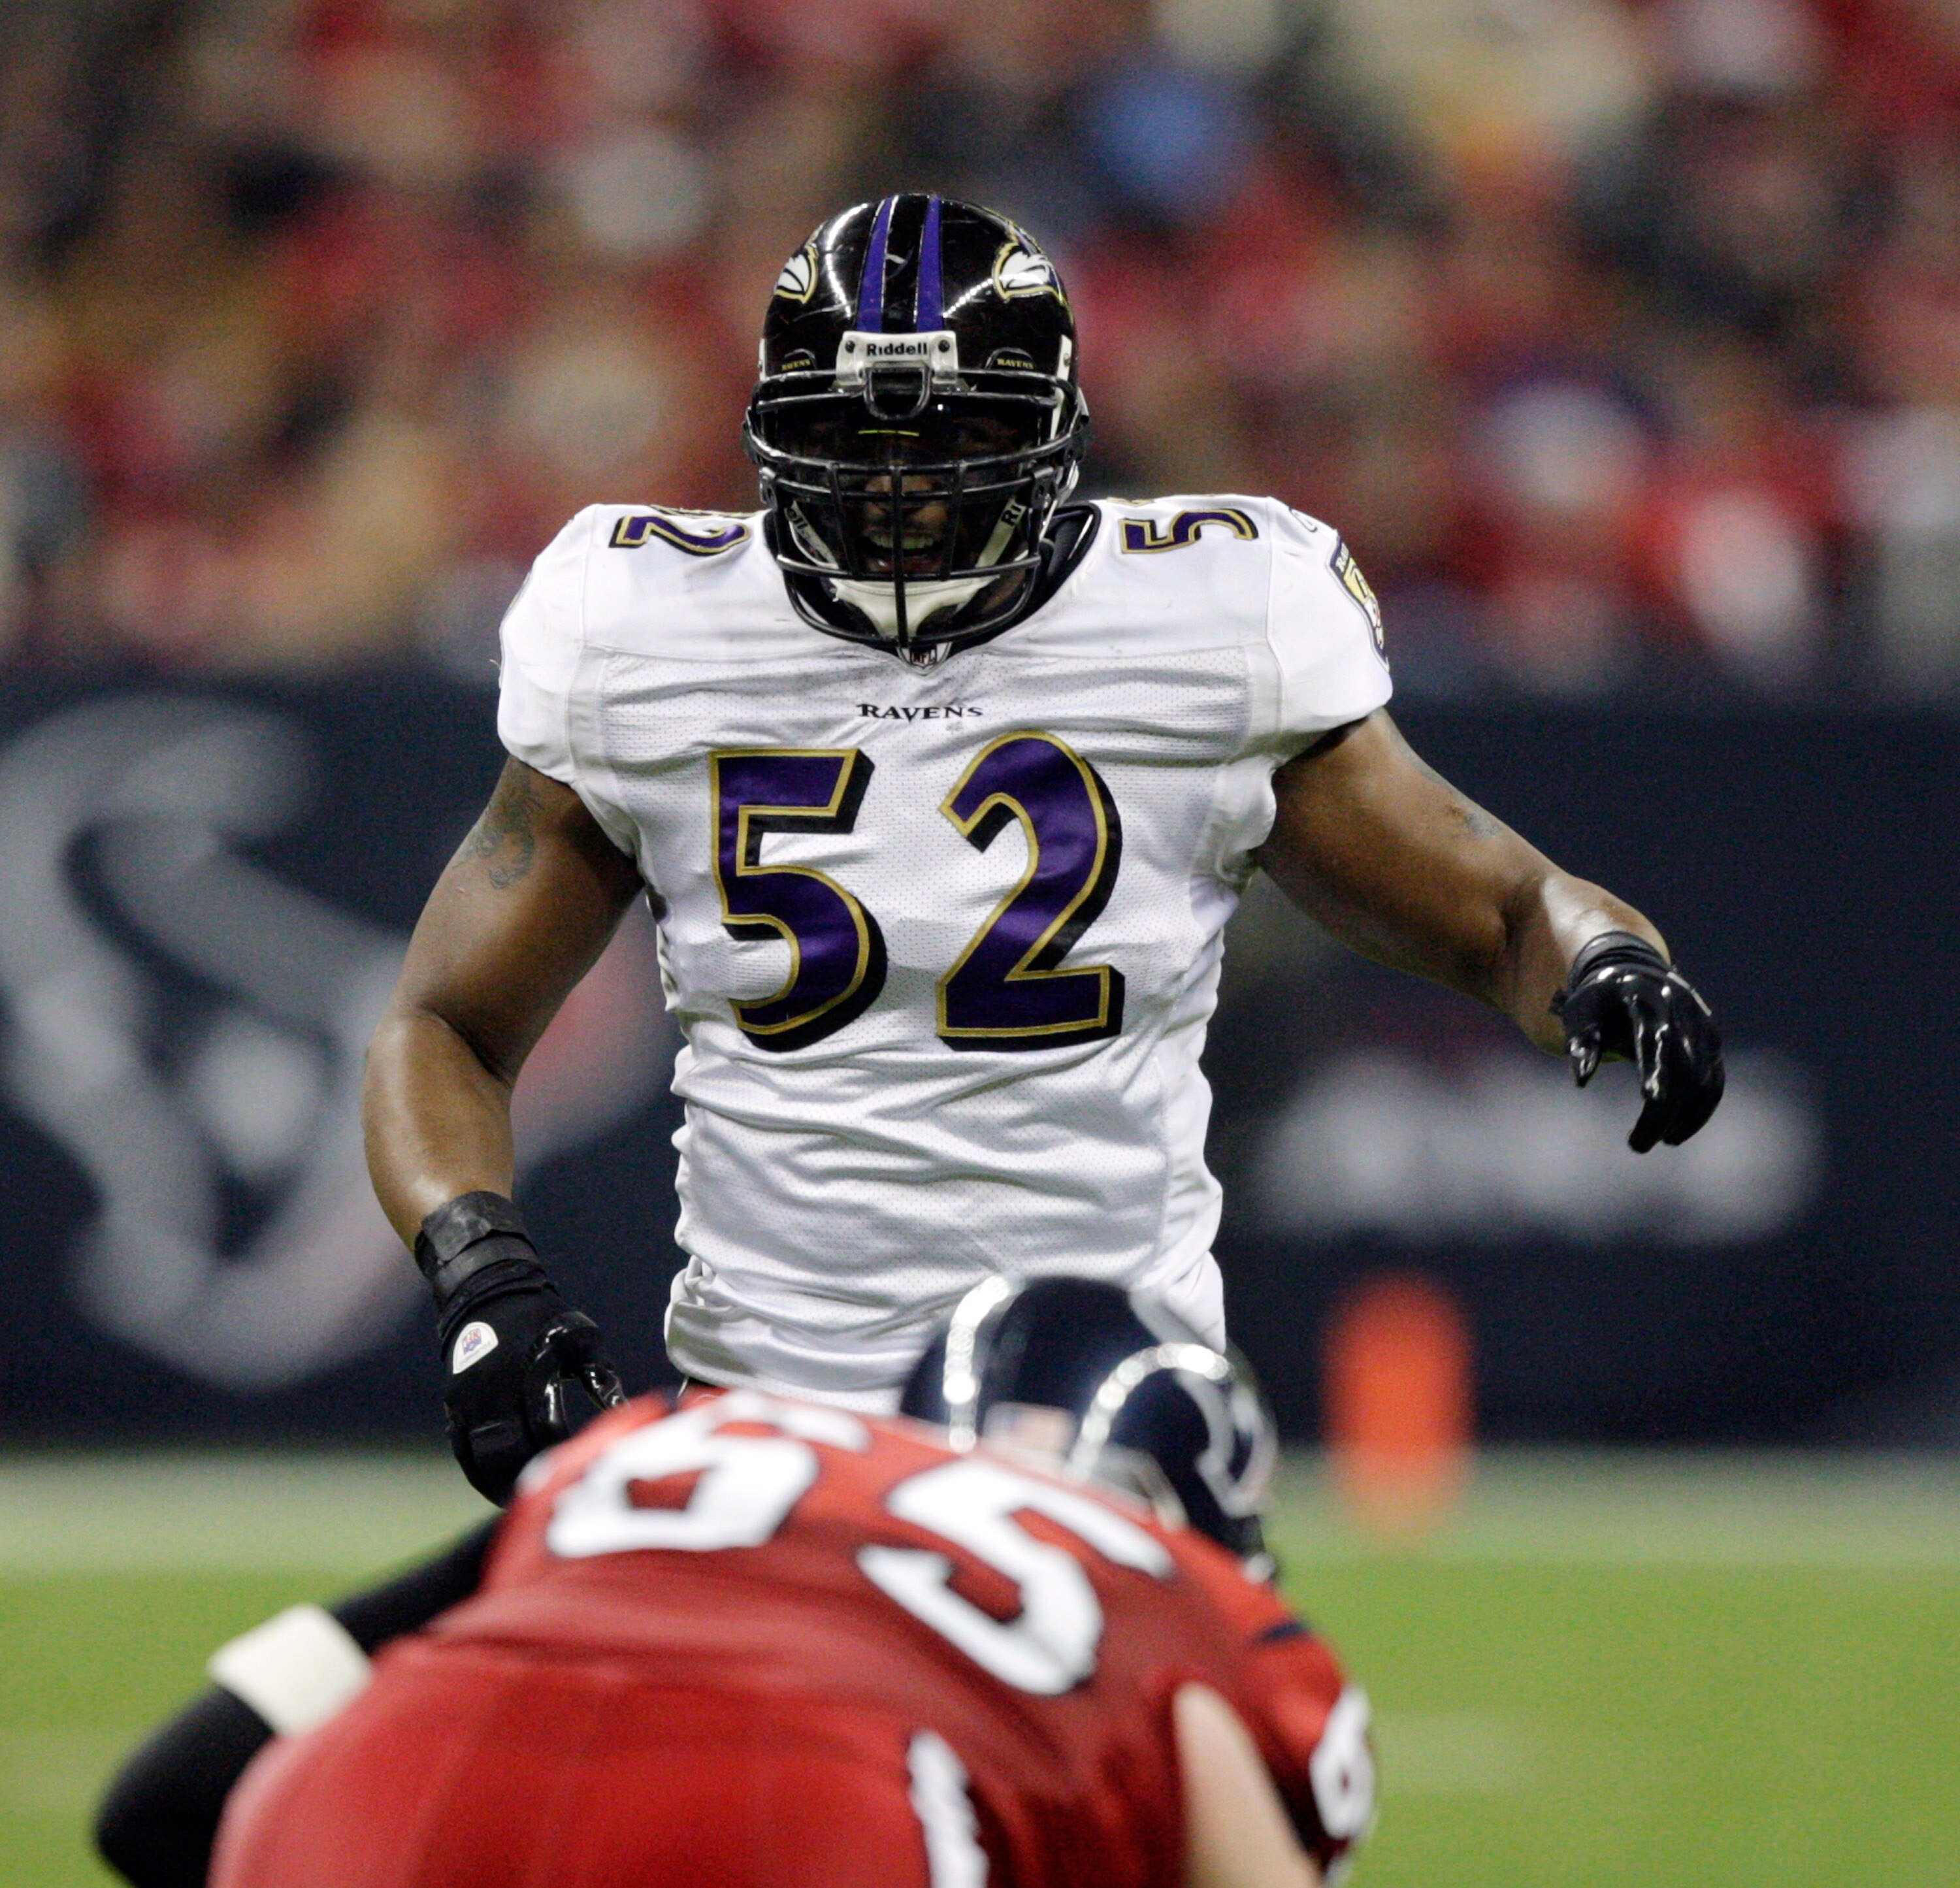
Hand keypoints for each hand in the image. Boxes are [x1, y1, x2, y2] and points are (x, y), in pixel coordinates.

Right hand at [415, 1191, 625, 1504]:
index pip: (544, 1429)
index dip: (561, 1455)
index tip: (580, 1473)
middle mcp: (492, 1391)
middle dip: (527, 1479)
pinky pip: (463, 1450)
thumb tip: (625, 1412)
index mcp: (528, 1373)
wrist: (488, 1292)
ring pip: (479, 1458)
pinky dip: (479, 1473)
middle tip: (551, 1502)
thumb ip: (603, 1376)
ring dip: (500, 1484)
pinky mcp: (454, 1406)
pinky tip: (498, 1489)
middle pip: (506, 1451)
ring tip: (523, 1505)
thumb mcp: (581, 1338)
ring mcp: (468, 1401)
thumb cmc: (543, 1318)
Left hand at [1556, 933, 1723, 1152]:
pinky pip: (1714, 1081)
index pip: (1656, 1043)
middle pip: (1685, 1070)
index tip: (1649, 1102)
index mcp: (1647, 1003)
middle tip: (1637, 1144)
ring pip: (1705, 1080)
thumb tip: (1582, 1081)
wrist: (1634, 970)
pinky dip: (1700, 1110)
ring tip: (1661, 1141)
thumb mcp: (1581, 1014)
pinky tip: (1677, 1131)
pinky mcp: (1712, 1041)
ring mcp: (1703, 1028)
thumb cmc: (1600, 999)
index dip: (1656, 1072)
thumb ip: (1582, 1044)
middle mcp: (1683, 1014)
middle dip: (1664, 1112)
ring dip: (1687, 1117)